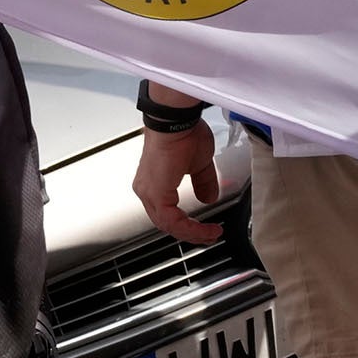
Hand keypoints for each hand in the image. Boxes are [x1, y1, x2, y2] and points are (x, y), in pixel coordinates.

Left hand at [130, 108, 225, 245]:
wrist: (176, 122)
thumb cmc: (184, 133)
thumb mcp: (199, 163)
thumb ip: (203, 182)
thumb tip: (208, 198)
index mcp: (155, 183)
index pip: (168, 213)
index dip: (189, 224)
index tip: (208, 228)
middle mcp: (146, 190)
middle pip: (167, 223)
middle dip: (191, 233)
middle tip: (210, 235)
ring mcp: (149, 192)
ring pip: (168, 224)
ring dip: (191, 232)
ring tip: (210, 234)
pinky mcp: (156, 193)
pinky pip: (171, 220)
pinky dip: (188, 227)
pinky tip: (203, 228)